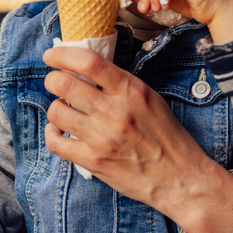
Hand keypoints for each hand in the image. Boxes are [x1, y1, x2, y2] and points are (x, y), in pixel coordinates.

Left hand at [42, 46, 232, 232]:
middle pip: (63, 84)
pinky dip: (52, 133)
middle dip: (52, 80)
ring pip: (56, 112)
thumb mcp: (150, 98)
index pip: (88, 62)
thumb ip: (121, 84)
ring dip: (55, 107)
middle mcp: (114, 112)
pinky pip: (56, 142)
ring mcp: (102, 138)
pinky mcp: (93, 161)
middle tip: (55, 82)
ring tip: (64, 109)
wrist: (180, 178)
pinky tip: (60, 131)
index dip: (63, 54)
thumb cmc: (166, 136)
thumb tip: (88, 70)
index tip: (52, 56)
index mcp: (131, 91)